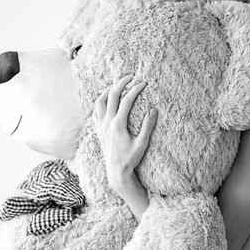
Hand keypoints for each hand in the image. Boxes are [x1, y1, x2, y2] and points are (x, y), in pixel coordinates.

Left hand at [94, 73, 157, 192]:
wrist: (116, 172)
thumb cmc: (130, 159)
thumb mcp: (142, 144)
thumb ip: (148, 126)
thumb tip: (153, 110)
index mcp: (117, 124)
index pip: (126, 100)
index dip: (136, 89)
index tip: (144, 83)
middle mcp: (107, 123)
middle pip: (111, 95)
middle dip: (121, 82)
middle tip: (131, 76)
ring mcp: (100, 126)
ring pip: (99, 101)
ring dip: (108, 90)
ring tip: (117, 85)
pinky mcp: (98, 130)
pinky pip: (95, 111)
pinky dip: (100, 102)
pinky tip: (107, 101)